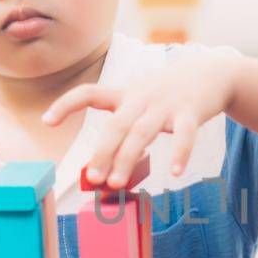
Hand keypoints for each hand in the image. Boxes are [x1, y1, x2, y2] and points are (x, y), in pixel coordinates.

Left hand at [43, 50, 241, 187]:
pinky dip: (180, 153)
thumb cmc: (170, 94)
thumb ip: (125, 127)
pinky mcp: (191, 112)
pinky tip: (175, 173)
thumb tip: (105, 166)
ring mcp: (166, 105)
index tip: (46, 121)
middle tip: (93, 179)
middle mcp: (142, 99)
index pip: (89, 93)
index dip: (66, 104)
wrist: (211, 73)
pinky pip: (184, 134)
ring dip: (126, 159)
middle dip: (102, 153)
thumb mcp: (142, 101)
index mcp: (126, 95)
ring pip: (142, 133)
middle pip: (116, 125)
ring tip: (116, 184)